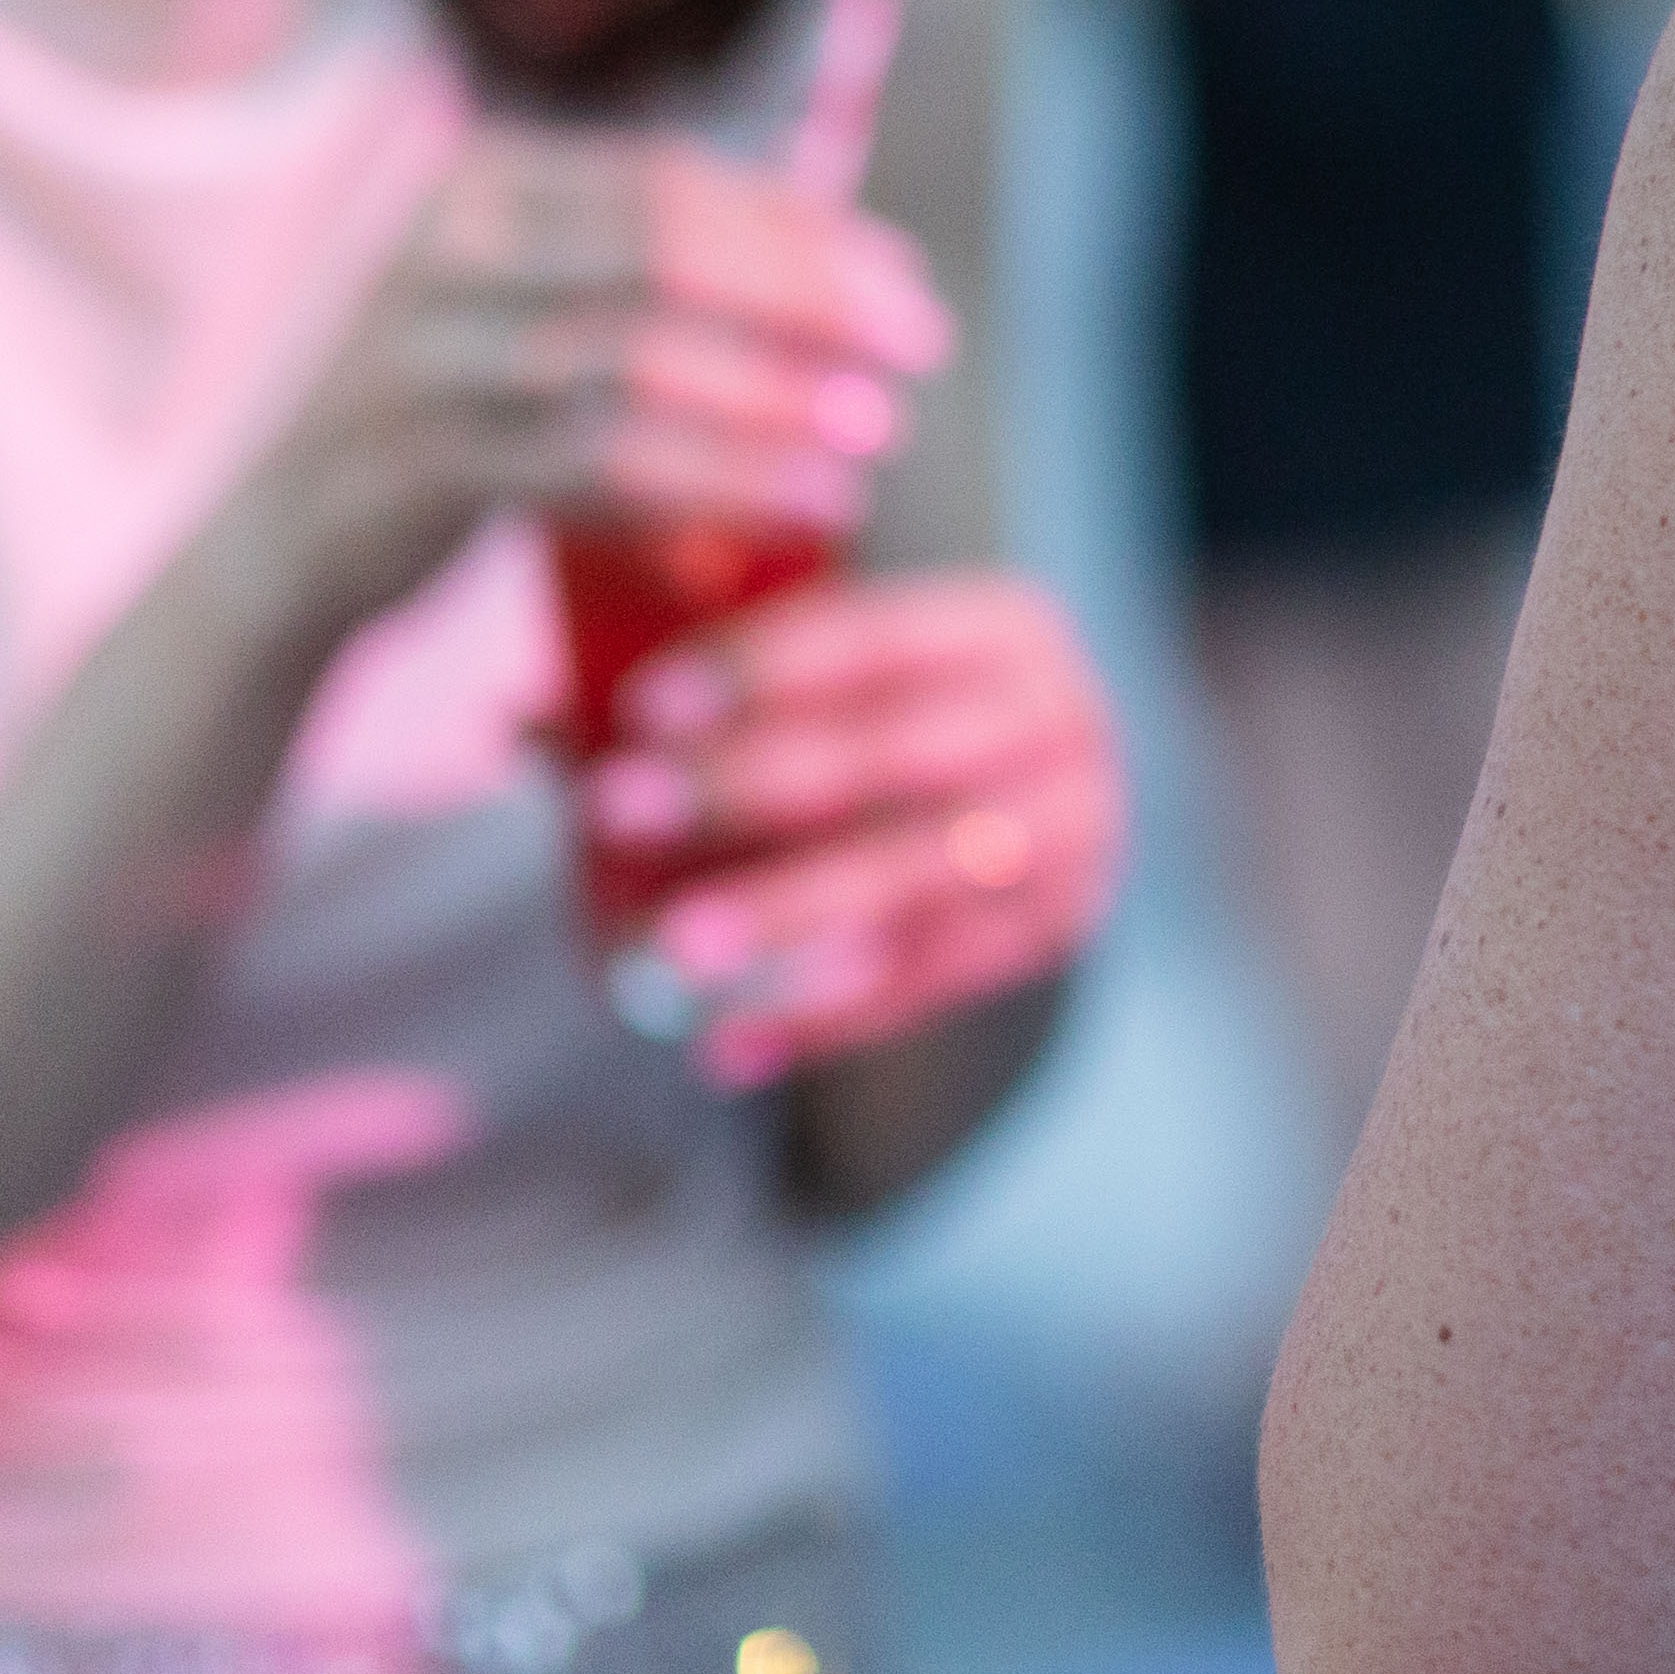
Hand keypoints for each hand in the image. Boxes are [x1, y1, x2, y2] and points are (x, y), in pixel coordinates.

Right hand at [218, 131, 949, 677]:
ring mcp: (418, 352)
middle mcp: (440, 244)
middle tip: (917, 351)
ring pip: (634, 364)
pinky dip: (711, 486)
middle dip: (808, 299)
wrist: (282, 535)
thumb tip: (847, 238)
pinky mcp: (415, 462)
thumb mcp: (536, 306)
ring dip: (773, 404)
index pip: (671, 181)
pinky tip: (798, 507)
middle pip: (664, 254)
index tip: (905, 281)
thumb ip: (656, 266)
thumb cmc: (454, 410)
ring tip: (873, 440)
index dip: (802, 228)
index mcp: (480, 179)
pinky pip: (593, 466)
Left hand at [592, 565, 1125, 1081]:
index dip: (761, 670)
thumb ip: (749, 633)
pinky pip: (927, 989)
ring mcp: (1075, 839)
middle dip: (752, 786)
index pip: (880, 640)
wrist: (1030, 786)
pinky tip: (724, 1044)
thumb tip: (598, 664)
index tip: (645, 706)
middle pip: (900, 757)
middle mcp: (1065, 726)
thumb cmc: (886, 707)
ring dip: (786, 916)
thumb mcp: (849, 646)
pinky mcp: (1053, 936)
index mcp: (1009, 630)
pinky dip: (821, 1022)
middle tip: (619, 809)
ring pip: (916, 883)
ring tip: (671, 946)